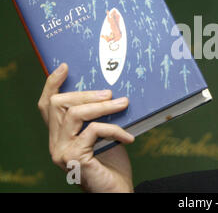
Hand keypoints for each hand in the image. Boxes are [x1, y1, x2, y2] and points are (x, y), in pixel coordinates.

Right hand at [38, 63, 134, 191]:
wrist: (117, 192)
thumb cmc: (112, 164)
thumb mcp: (105, 135)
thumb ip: (99, 118)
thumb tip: (111, 91)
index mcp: (60, 135)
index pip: (47, 105)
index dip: (52, 84)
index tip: (64, 67)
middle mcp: (55, 143)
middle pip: (59, 104)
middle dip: (86, 93)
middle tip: (110, 92)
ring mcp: (61, 151)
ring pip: (75, 114)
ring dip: (103, 106)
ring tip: (124, 103)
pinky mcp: (73, 158)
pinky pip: (93, 131)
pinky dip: (114, 130)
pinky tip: (128, 137)